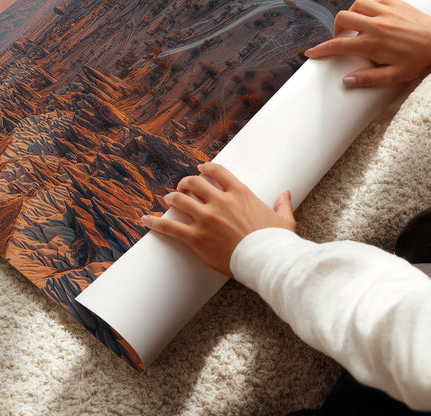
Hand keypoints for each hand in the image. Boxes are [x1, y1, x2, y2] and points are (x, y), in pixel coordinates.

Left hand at [141, 162, 294, 277]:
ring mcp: (206, 218)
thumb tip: (286, 193)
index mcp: (240, 193)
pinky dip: (155, 222)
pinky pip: (170, 227)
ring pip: (180, 200)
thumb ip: (282, 204)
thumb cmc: (276, 242)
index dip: (205, 168)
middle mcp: (220, 201)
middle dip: (185, 183)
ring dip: (171, 197)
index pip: (217, 171)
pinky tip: (144, 220)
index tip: (200, 169)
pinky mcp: (196, 237)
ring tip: (167, 198)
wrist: (267, 262)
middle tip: (182, 187)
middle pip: (194, 183)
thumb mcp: (284, 220)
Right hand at [304, 0, 430, 87]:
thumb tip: (346, 81)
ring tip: (358, 26)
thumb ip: (369, 79)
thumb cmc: (419, 61)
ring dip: (352, 15)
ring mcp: (385, 11)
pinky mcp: (395, 2)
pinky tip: (375, 17)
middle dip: (336, 28)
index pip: (338, 45)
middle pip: (342, 18)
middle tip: (343, 39)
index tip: (311, 53)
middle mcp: (375, 24)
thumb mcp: (395, 76)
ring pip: (356, 5)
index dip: (321, 50)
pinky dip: (370, 7)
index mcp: (372, 43)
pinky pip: (374, 0)